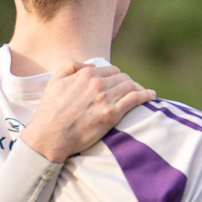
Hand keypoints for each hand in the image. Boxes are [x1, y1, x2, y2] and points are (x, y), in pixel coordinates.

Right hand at [20, 63, 155, 163]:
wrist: (50, 136)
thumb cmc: (50, 111)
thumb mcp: (55, 81)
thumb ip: (71, 66)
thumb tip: (91, 66)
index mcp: (85, 74)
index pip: (111, 70)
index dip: (117, 76)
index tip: (120, 83)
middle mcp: (97, 83)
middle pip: (123, 77)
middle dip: (128, 82)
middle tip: (133, 90)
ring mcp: (105, 98)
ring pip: (130, 86)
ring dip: (139, 88)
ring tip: (144, 93)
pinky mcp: (112, 114)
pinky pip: (135, 98)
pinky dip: (146, 95)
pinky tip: (151, 95)